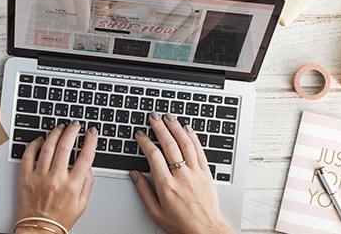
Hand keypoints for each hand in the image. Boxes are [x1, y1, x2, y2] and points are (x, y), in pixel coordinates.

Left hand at [15, 121, 97, 232]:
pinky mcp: (25, 178)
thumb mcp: (82, 204)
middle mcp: (56, 179)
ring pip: (48, 147)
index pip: (85, 157)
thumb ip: (87, 183)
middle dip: (72, 131)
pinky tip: (40, 139)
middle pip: (66, 146)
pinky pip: (28, 155)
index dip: (91, 141)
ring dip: (55, 133)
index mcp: (72, 186)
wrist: (38, 231)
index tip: (92, 132)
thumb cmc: (59, 219)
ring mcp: (39, 177)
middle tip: (75, 125)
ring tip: (60, 128)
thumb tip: (88, 166)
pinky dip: (34, 144)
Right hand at [131, 112, 234, 233]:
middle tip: (153, 117)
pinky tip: (187, 129)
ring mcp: (195, 173)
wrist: (204, 231)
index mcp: (166, 185)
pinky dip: (193, 137)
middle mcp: (181, 176)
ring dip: (176, 127)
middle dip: (160, 127)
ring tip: (169, 117)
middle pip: (169, 145)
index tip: (140, 135)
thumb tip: (135, 174)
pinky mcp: (206, 173)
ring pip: (185, 143)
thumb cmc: (180, 224)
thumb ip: (143, 191)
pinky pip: (199, 150)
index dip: (145, 142)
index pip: (153, 156)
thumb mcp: (155, 212)